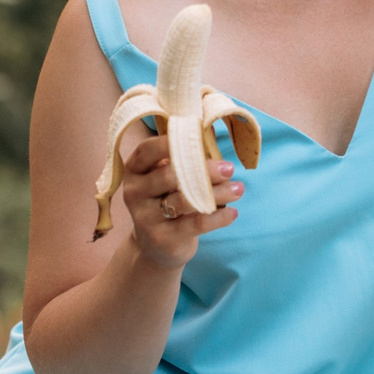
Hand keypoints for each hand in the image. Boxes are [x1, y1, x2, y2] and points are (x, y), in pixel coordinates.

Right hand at [115, 133, 243, 269]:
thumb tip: (209, 128)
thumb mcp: (170, 177)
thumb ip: (185, 156)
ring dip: (216, 194)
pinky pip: (194, 225)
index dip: (170, 142)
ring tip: (238, 189)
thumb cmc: (168, 200)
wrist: (156, 246)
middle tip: (229, 168)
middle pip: (169, 176)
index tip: (198, 136)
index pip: (147, 150)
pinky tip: (233, 212)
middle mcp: (134, 192)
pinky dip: (217, 217)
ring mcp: (145, 217)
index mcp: (135, 170)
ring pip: (185, 201)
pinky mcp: (161, 238)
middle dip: (204, 170)